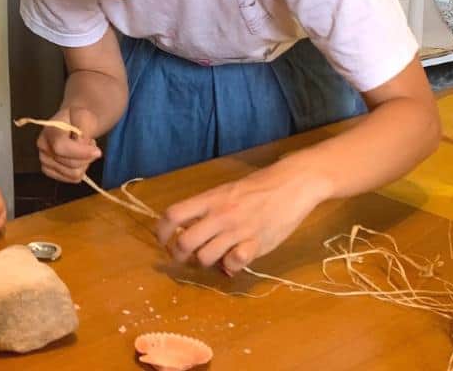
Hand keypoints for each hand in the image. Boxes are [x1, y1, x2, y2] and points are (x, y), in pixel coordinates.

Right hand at [37, 107, 101, 182]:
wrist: (72, 122)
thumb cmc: (78, 119)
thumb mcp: (85, 116)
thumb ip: (84, 131)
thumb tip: (83, 147)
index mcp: (49, 130)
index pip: (61, 146)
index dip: (80, 152)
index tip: (98, 152)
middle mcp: (43, 147)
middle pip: (70, 163)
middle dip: (87, 157)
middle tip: (91, 144)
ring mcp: (44, 161)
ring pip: (73, 174)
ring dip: (85, 163)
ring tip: (84, 150)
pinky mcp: (49, 171)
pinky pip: (72, 179)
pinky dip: (81, 170)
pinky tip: (79, 157)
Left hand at [156, 164, 327, 273]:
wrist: (291, 185)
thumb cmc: (257, 187)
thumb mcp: (225, 191)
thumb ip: (206, 209)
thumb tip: (188, 229)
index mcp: (210, 199)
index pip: (173, 214)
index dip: (161, 231)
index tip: (162, 240)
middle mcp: (220, 215)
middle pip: (185, 242)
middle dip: (177, 255)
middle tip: (182, 257)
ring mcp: (238, 231)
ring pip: (205, 257)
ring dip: (204, 262)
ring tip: (211, 257)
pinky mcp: (256, 244)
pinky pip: (233, 264)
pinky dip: (229, 267)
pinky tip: (233, 260)